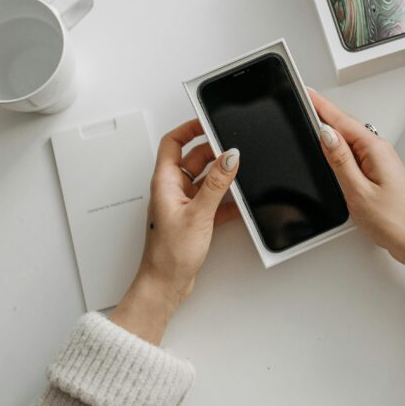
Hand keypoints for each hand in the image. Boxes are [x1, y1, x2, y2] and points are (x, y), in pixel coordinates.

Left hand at [110, 119, 238, 343]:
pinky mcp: (194, 218)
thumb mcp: (199, 213)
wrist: (165, 284)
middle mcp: (172, 189)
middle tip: (233, 150)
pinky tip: (239, 204)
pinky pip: (213, 200)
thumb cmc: (169, 254)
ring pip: (206, 179)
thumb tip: (230, 156)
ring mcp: (183, 204)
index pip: (173, 143)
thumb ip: (217, 183)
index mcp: (165, 182)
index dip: (189, 129)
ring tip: (240, 176)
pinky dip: (227, 199)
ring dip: (222, 177)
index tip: (208, 120)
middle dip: (214, 153)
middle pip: (193, 159)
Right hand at [310, 90, 404, 307]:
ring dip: (332, 131)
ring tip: (312, 120)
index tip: (306, 92)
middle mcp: (380, 151)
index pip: (342, 120)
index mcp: (375, 150)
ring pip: (350, 140)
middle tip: (304, 101)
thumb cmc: (395, 222)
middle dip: (324, 114)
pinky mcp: (380, 173)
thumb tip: (326, 135)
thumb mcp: (358, 191)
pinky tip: (332, 150)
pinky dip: (340, 148)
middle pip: (346, 126)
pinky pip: (356, 153)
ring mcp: (381, 162)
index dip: (321, 106)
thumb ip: (340, 161)